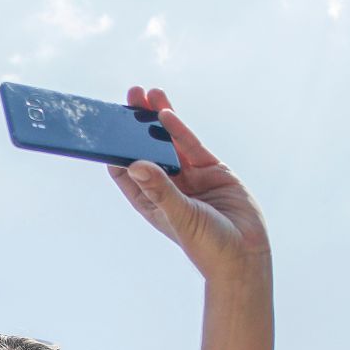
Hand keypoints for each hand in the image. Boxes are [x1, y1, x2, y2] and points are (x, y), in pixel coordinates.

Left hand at [107, 88, 270, 283]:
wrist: (245, 255)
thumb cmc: (208, 245)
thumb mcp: (181, 216)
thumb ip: (161, 190)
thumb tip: (135, 163)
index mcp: (149, 202)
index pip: (124, 171)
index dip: (114, 149)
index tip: (104, 127)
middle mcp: (166, 186)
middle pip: (145, 149)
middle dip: (136, 126)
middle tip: (128, 98)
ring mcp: (189, 177)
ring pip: (169, 142)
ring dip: (157, 119)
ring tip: (146, 94)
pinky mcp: (212, 170)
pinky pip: (191, 145)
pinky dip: (179, 129)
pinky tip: (166, 112)